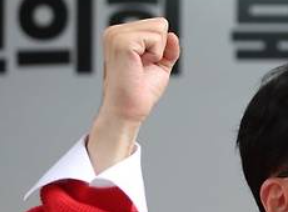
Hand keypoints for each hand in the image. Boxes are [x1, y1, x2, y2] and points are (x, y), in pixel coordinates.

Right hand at [87, 18, 179, 173]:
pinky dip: (155, 55)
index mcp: (120, 35)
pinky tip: (140, 67)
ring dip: (157, 53)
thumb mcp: (159, 66)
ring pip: (159, 28)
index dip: (160, 48)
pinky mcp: (123, 42)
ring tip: (140, 68)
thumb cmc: (139, 92)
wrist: (128, 111)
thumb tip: (172, 35)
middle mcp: (115, 32)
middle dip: (160, 48)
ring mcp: (116, 35)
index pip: (157, 25)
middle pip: (160, 24)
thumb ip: (167, 49)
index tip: (145, 65)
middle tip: (143, 68)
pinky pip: (156, 38)